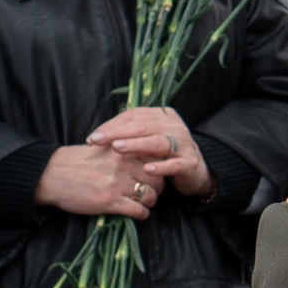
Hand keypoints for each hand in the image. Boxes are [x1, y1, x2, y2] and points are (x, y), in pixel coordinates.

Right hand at [36, 143, 155, 218]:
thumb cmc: (76, 161)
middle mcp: (124, 164)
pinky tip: (137, 214)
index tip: (153, 175)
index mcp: (123, 149)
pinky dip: (142, 215)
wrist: (52, 174)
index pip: (155, 159)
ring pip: (150, 196)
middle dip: (157, 188)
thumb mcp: (103, 148)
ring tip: (143, 204)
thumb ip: (124, 152)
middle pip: (157, 179)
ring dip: (149, 202)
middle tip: (151, 192)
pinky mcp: (111, 201)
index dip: (158, 169)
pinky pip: (139, 211)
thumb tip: (144, 160)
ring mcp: (118, 183)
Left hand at [90, 106, 210, 198]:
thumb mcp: (149, 138)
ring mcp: (184, 144)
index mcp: (163, 116)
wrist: (195, 171)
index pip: (134, 116)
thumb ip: (131, 132)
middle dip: (117, 133)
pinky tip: (146, 169)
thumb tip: (100, 133)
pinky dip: (160, 166)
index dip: (112, 125)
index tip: (93, 136)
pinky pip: (173, 164)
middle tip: (97, 140)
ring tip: (116, 148)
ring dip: (135, 145)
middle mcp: (174, 126)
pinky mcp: (189, 163)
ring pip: (157, 142)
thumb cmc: (164, 154)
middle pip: (142, 126)